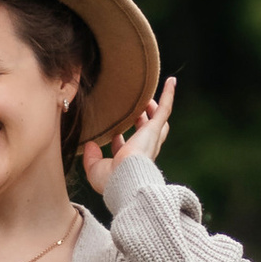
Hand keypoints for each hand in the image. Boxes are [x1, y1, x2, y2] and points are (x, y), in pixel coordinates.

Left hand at [81, 74, 176, 203]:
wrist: (125, 180)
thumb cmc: (111, 180)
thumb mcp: (95, 169)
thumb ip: (91, 158)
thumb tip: (89, 145)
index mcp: (128, 161)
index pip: (125, 148)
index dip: (118, 140)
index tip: (111, 133)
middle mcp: (143, 150)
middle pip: (147, 133)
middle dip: (142, 121)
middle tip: (136, 110)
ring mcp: (151, 139)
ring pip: (158, 121)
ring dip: (154, 109)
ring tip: (149, 97)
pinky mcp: (154, 130)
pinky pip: (164, 109)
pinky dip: (168, 95)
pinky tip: (171, 81)